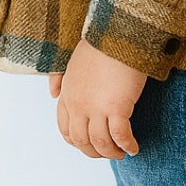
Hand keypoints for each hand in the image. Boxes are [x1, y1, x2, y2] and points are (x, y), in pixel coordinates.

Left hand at [55, 40, 146, 159]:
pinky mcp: (116, 107)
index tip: (91, 145)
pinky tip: (134, 147)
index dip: (78, 142)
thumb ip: (60, 78)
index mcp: (67, 94)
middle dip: (95, 152)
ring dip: (112, 152)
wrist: (118, 32)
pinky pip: (121, 136)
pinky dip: (127, 145)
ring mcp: (96, 108)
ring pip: (101, 143)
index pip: (65, 129)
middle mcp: (78, 104)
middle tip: (109, 153)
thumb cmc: (101, 43)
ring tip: (123, 152)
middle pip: (82, 141)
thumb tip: (51, 94)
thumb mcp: (73, 61)